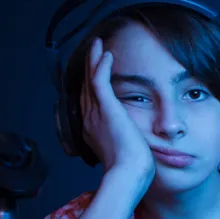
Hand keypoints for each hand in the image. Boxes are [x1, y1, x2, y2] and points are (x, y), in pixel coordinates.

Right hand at [81, 37, 154, 187]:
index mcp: (93, 128)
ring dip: (94, 60)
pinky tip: (107, 53)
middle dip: (89, 67)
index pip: (90, 100)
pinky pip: (99, 81)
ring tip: (98, 44)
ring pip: (90, 79)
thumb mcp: (125, 149)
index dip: (91, 83)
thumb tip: (133, 136)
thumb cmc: (131, 168)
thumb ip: (125, 138)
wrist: (128, 174)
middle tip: (93, 49)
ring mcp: (96, 113)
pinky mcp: (107, 109)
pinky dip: (102, 65)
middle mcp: (90, 118)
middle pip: (86, 86)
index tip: (96, 70)